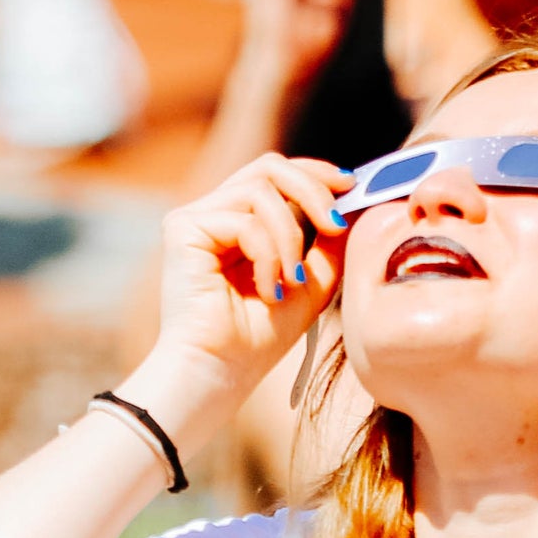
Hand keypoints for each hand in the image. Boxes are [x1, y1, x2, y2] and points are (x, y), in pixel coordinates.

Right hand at [143, 152, 347, 410]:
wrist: (221, 371)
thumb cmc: (260, 336)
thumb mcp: (312, 280)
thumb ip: (328, 240)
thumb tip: (355, 199)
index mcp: (239, 220)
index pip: (277, 174)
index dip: (315, 173)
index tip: (350, 187)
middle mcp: (214, 212)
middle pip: (270, 166)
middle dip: (312, 191)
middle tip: (334, 226)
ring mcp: (196, 218)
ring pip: (261, 190)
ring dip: (290, 236)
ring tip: (293, 279)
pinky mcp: (182, 229)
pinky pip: (245, 220)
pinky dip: (268, 256)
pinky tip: (268, 290)